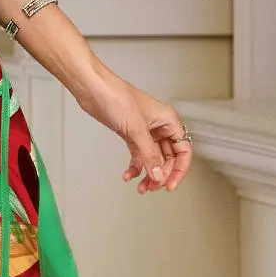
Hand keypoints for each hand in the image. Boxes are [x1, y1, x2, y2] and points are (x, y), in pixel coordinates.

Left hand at [76, 72, 193, 194]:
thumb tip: (158, 175)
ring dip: (148, 174)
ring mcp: (145, 131)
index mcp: (168, 120)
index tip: (170, 185)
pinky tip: (128, 175)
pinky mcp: (131, 134)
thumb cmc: (116, 96)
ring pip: (153, 159)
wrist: (93, 89)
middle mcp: (159, 126)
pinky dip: (135, 167)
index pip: (182, 150)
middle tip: (152, 187)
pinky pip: (138, 155)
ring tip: (142, 187)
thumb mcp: (136, 129)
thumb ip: (149, 155)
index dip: (179, 170)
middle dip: (161, 174)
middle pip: (168, 158)